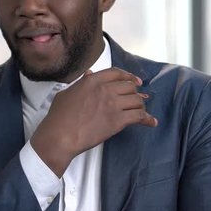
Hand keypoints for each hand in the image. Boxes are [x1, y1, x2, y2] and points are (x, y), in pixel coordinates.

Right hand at [30, 67, 157, 175]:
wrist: (60, 136)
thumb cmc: (58, 117)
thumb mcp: (66, 93)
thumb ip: (81, 83)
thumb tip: (89, 74)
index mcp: (93, 81)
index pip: (117, 74)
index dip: (128, 76)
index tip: (135, 81)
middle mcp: (105, 90)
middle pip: (129, 87)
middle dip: (136, 93)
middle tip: (139, 98)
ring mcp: (113, 105)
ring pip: (137, 100)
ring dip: (142, 105)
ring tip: (142, 110)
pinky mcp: (118, 120)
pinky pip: (139, 116)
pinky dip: (147, 119)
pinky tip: (151, 122)